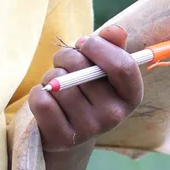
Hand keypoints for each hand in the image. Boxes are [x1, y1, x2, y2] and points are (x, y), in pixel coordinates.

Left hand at [27, 23, 143, 153]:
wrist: (67, 130)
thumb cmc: (86, 89)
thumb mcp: (102, 68)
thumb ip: (112, 45)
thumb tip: (115, 31)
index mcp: (130, 96)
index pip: (122, 66)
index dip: (99, 47)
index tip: (84, 43)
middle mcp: (114, 116)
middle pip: (84, 69)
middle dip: (67, 56)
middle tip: (64, 62)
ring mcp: (89, 130)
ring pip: (59, 83)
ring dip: (51, 76)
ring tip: (56, 85)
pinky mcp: (63, 138)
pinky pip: (42, 101)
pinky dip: (38, 92)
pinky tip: (47, 98)